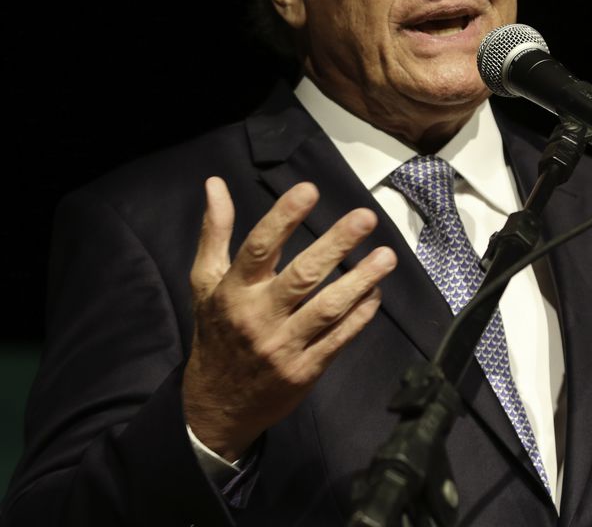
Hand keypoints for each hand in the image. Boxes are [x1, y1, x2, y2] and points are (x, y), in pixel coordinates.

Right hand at [182, 176, 395, 460]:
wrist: (215, 407)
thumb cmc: (216, 333)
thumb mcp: (205, 283)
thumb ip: (215, 233)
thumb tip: (215, 184)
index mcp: (234, 291)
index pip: (259, 247)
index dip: (283, 217)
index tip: (309, 190)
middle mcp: (258, 317)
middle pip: (302, 276)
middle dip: (336, 245)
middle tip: (365, 217)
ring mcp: (283, 346)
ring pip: (327, 309)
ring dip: (360, 280)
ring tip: (386, 256)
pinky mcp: (304, 372)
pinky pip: (338, 339)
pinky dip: (360, 316)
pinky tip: (376, 293)